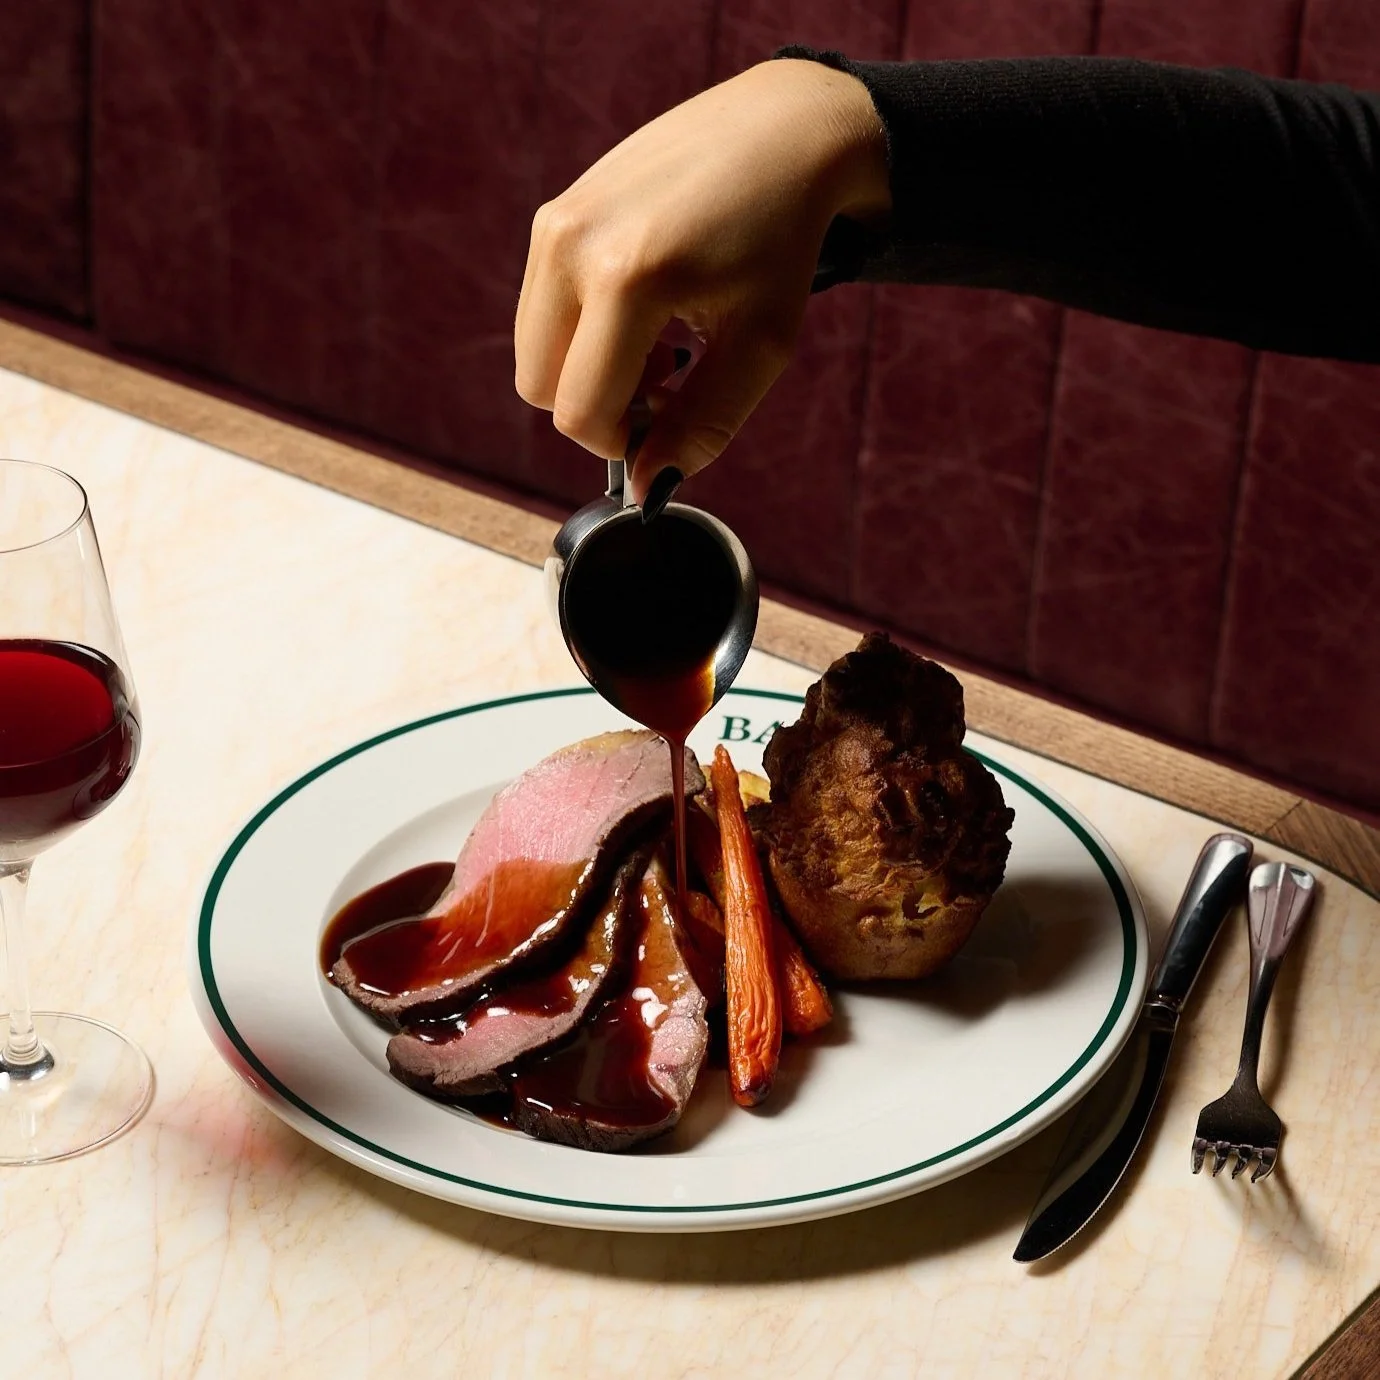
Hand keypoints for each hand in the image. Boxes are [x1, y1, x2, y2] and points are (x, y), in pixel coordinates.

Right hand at [514, 58, 888, 501]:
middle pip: (540, 388)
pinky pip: (542, 309)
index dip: (619, 444)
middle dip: (597, 408)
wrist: (779, 134)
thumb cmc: (780, 241)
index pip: (579, 411)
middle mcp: (573, 244)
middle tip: (665, 384)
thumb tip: (647, 487)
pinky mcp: (554, 212)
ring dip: (586, 370)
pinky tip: (641, 307)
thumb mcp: (760, 346)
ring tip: (657, 343)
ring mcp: (555, 222)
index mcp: (628, 278)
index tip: (664, 429)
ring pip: (533, 351)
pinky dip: (582, 331)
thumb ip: (702, 427)